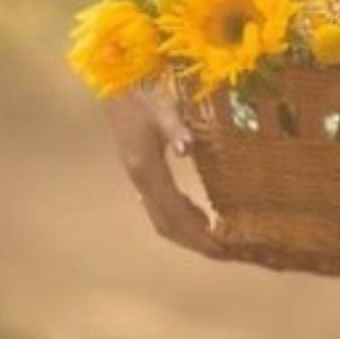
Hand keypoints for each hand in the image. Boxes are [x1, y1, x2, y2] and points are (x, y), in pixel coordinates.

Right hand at [100, 84, 232, 260]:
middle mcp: (141, 180)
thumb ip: (176, 128)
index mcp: (147, 169)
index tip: (220, 249)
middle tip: (225, 252)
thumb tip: (187, 148)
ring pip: (161, 218)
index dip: (197, 234)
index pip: (174, 214)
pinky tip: (199, 213)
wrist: (114, 86)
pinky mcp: (142, 172)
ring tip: (217, 239)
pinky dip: (181, 216)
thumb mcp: (163, 108)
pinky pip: (160, 205)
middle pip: (167, 224)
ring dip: (188, 233)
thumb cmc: (143, 94)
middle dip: (195, 241)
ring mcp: (139, 178)